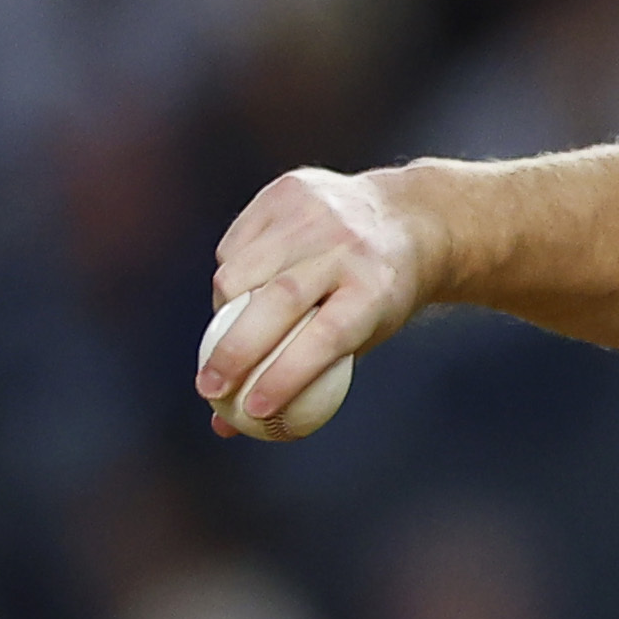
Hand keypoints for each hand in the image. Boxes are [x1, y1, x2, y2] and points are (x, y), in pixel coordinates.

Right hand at [198, 164, 432, 432]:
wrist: (409, 220)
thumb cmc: (379, 299)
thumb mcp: (361, 340)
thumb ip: (300, 380)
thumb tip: (225, 426)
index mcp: (376, 289)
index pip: (324, 339)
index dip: (285, 376)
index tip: (253, 410)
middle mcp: (345, 247)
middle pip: (277, 302)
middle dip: (234, 352)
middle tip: (209, 389)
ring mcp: (316, 213)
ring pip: (242, 270)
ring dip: (223, 312)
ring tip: (224, 342)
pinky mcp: (288, 191)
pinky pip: (238, 245)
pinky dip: (230, 276)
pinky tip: (237, 294)